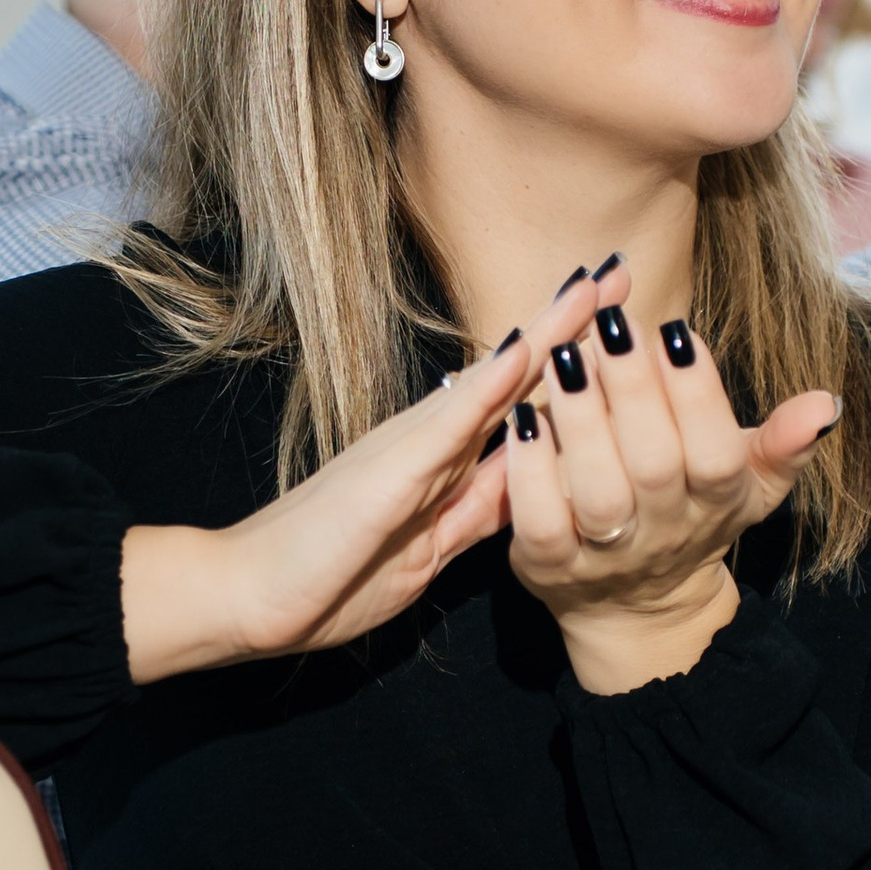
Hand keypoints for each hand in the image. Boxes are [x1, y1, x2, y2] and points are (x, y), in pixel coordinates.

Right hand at [119, 269, 601, 681]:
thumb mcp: (428, 550)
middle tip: (621, 272)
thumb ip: (475, 511)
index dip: (569, 365)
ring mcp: (410, 448)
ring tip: (592, 286)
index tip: (617, 324)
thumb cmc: (328, 578)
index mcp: (443, 464)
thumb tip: (524, 481)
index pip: (518, 404)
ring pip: (493, 382)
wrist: (249, 597)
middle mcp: (430, 441)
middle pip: (514, 374)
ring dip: (545, 334)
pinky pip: (451, 424)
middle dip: (569, 325)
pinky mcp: (390, 471)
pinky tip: (526, 351)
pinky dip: (492, 386)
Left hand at [504, 277, 839, 691]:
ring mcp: (606, 554)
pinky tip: (520, 419)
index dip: (698, 397)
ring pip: (598, 494)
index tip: (675, 331)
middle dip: (634, 391)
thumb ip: (785, 442)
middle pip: (655, 465)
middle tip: (611, 325)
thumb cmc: (694, 514)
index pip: (717, 454)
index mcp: (717, 503)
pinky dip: (529, 473)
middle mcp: (664, 532)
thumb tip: (827, 403)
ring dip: (581, 424)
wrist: (638, 608)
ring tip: (565, 357)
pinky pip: (538, 523)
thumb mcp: (750, 483)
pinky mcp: (549, 567)